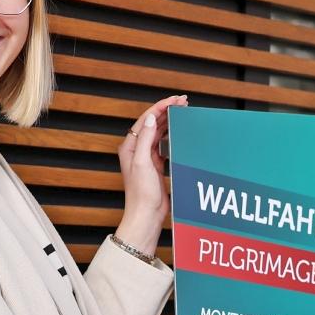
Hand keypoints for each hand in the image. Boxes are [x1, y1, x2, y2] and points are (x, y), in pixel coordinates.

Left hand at [116, 94, 188, 254]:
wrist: (146, 215)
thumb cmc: (141, 194)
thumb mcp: (143, 163)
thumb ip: (146, 139)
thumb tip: (152, 118)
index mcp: (130, 147)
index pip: (146, 120)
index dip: (160, 107)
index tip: (174, 100)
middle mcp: (137, 150)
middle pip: (153, 123)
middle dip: (167, 110)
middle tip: (183, 101)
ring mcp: (147, 157)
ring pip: (159, 132)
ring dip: (170, 120)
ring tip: (183, 111)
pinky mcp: (156, 165)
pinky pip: (164, 144)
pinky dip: (172, 134)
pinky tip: (179, 130)